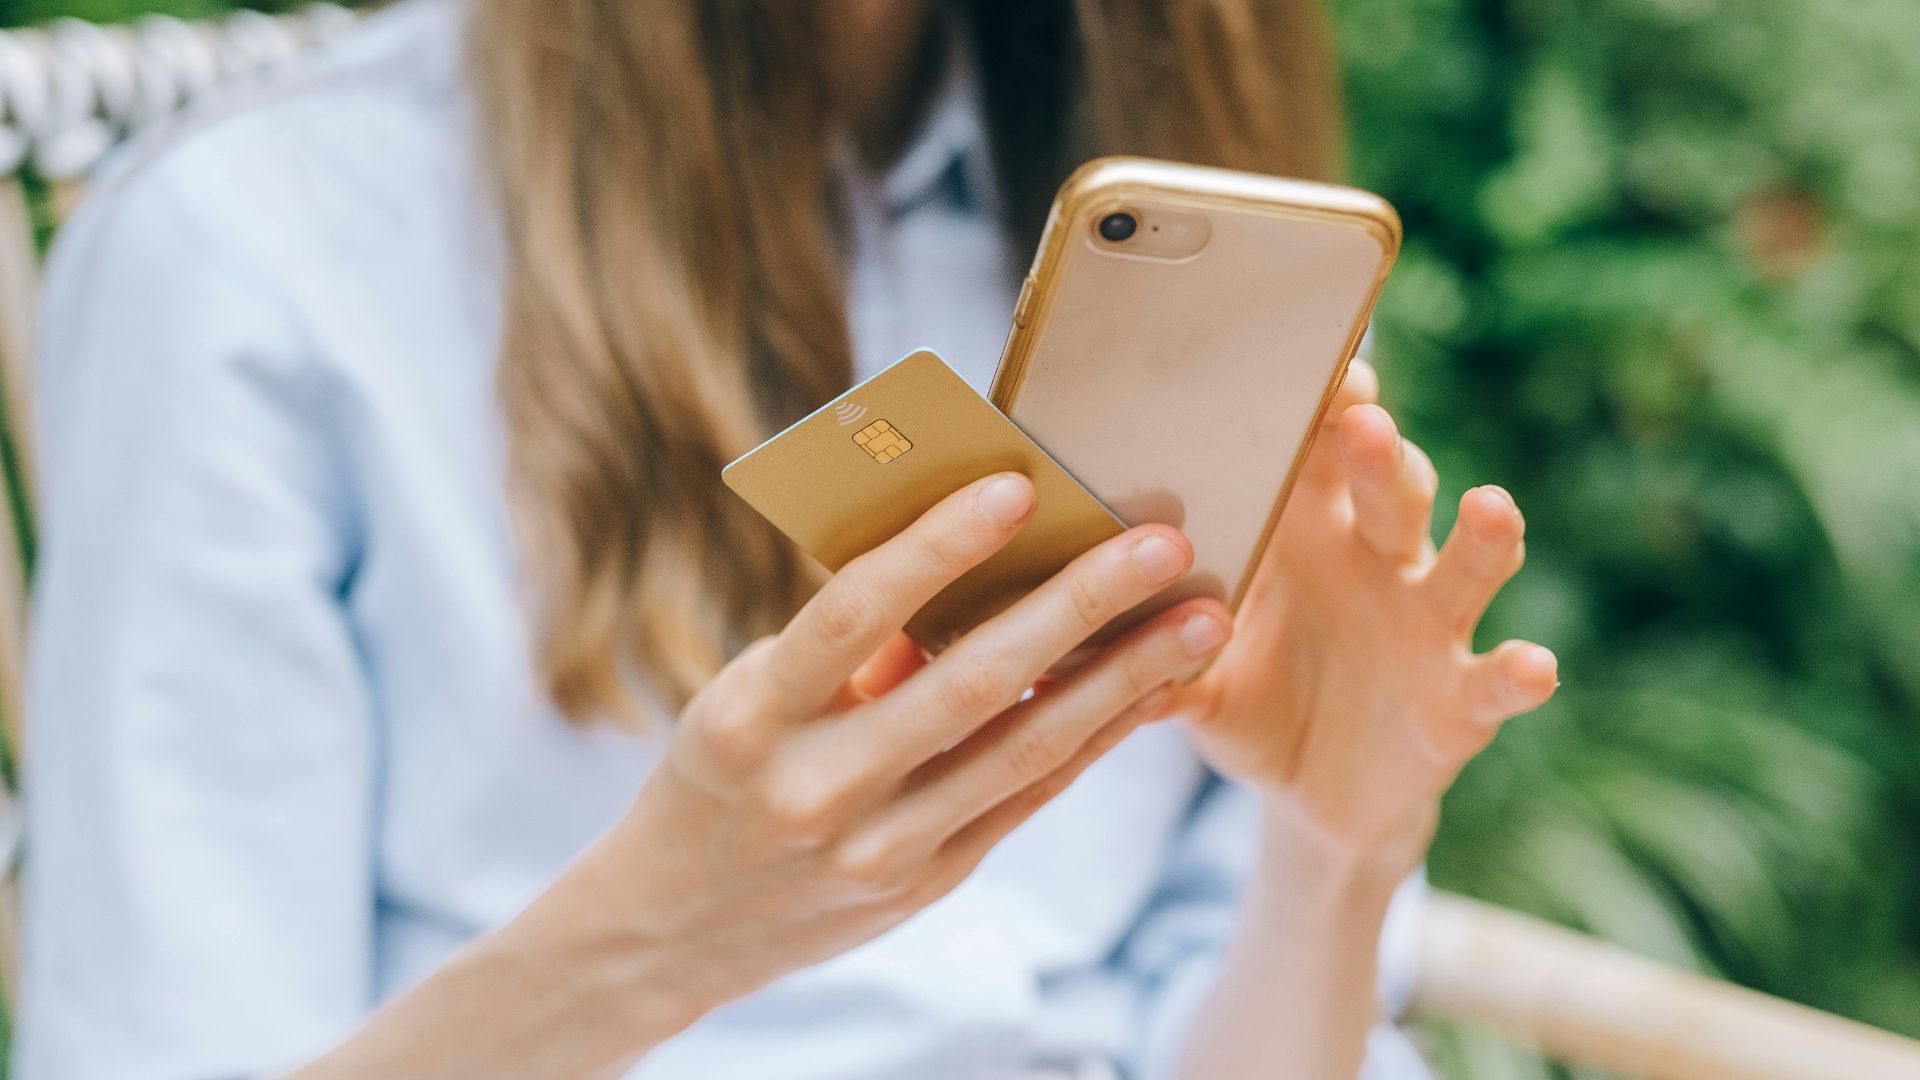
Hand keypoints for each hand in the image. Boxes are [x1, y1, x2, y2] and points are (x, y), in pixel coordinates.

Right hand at [587, 472, 1232, 1041]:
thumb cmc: (720, 772)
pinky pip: (1027, 796)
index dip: (936, 549)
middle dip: (1075, 607)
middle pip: (965, 684)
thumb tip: (965, 560)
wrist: (676, 925)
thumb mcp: (744, 701)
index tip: (1018, 485)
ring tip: (1201, 620)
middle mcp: (816, 788)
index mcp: (748, 716)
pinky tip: (1153, 690)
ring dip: (1122, 679)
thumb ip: (844, 648)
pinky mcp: (925, 880)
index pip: (850, 614)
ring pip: (1021, 749)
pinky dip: (1095, 737)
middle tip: (1162, 543)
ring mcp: (877, 847)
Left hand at [1169, 360, 1557, 865]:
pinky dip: (1519, 674)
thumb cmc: (1244, 700)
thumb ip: (1138, 647)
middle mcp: (1374, 562)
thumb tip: (1046, 638)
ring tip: (1489, 507)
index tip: (1311, 366)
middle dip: (1379, 454)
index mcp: (1303, 534)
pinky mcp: (1459, 699)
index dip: (1319, 406)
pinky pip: (1495, 680)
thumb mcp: (1188, 673)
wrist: (1308, 796)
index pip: (1315, 451)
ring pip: (1461, 566)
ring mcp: (1425, 626)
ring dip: (1481, 537)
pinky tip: (1532, 664)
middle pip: (1388, 488)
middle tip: (1363, 419)